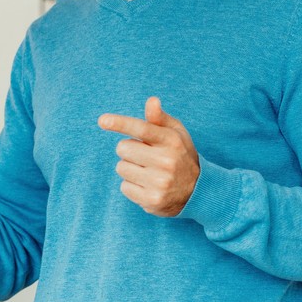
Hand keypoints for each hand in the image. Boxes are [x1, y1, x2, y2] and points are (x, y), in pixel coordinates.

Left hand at [97, 96, 199, 216]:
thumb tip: (151, 100)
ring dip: (129, 168)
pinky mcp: (152, 200)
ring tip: (148, 172)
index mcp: (172, 141)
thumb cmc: (180, 155)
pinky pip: (124, 187)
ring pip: (121, 167)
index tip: (102, 120)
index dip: (120, 123)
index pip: (142, 128)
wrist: (198, 191)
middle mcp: (166, 161)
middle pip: (123, 148)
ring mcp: (159, 182)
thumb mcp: (176, 134)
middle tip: (145, 156)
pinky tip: (147, 185)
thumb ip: (160, 118)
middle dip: (129, 150)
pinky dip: (132, 186)